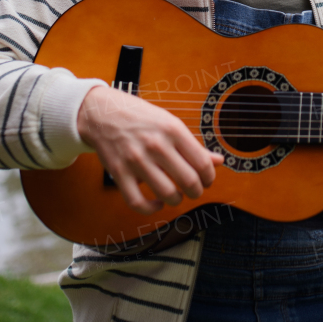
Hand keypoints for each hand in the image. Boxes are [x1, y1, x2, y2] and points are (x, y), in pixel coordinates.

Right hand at [77, 85, 224, 213]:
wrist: (103, 112)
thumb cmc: (140, 117)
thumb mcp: (170, 123)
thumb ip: (194, 145)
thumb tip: (219, 161)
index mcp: (173, 130)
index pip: (202, 162)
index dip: (209, 177)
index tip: (207, 180)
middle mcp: (156, 145)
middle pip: (188, 181)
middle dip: (197, 191)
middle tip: (195, 190)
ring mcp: (136, 160)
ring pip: (167, 194)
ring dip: (177, 200)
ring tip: (176, 195)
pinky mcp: (119, 173)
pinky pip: (137, 202)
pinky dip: (151, 209)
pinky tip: (156, 203)